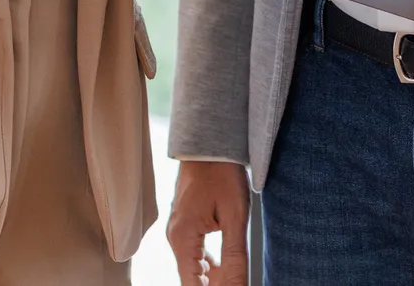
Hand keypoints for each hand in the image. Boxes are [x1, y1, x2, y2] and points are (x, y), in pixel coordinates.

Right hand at [166, 159, 250, 285]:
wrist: (210, 141)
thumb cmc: (222, 172)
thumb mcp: (235, 217)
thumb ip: (235, 258)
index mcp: (183, 238)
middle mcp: (175, 238)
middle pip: (193, 280)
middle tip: (237, 282)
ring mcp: (179, 232)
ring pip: (195, 270)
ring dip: (215, 280)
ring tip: (235, 278)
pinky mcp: (186, 226)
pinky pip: (196, 255)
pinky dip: (211, 266)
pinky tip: (228, 267)